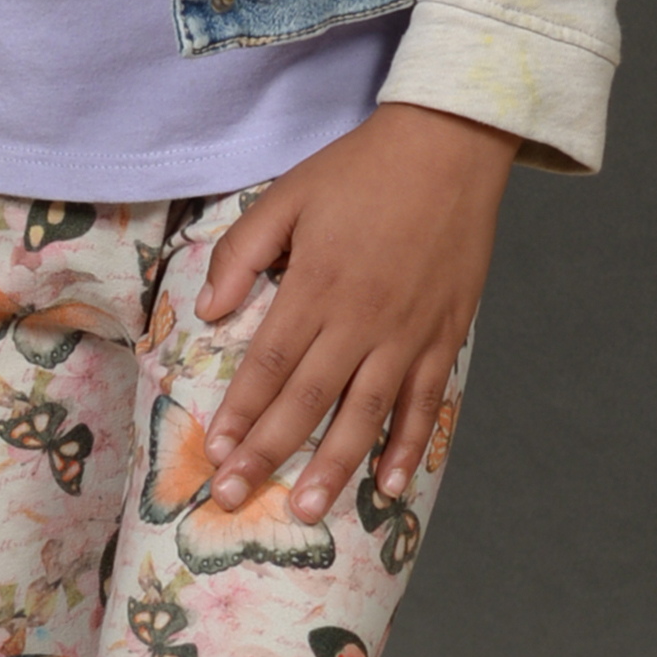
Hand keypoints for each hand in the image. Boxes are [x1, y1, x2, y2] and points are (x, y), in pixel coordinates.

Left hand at [196, 101, 518, 518]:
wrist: (447, 146)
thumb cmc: (361, 168)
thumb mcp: (289, 194)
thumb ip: (244, 251)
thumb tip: (209, 311)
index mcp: (317, 283)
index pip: (270, 363)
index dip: (241, 411)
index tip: (215, 453)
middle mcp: (361, 318)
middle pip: (309, 400)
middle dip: (268, 453)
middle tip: (235, 497)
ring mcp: (408, 331)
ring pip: (365, 413)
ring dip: (333, 467)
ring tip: (303, 510)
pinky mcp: (445, 334)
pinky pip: (425, 402)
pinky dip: (407, 445)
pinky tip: (388, 482)